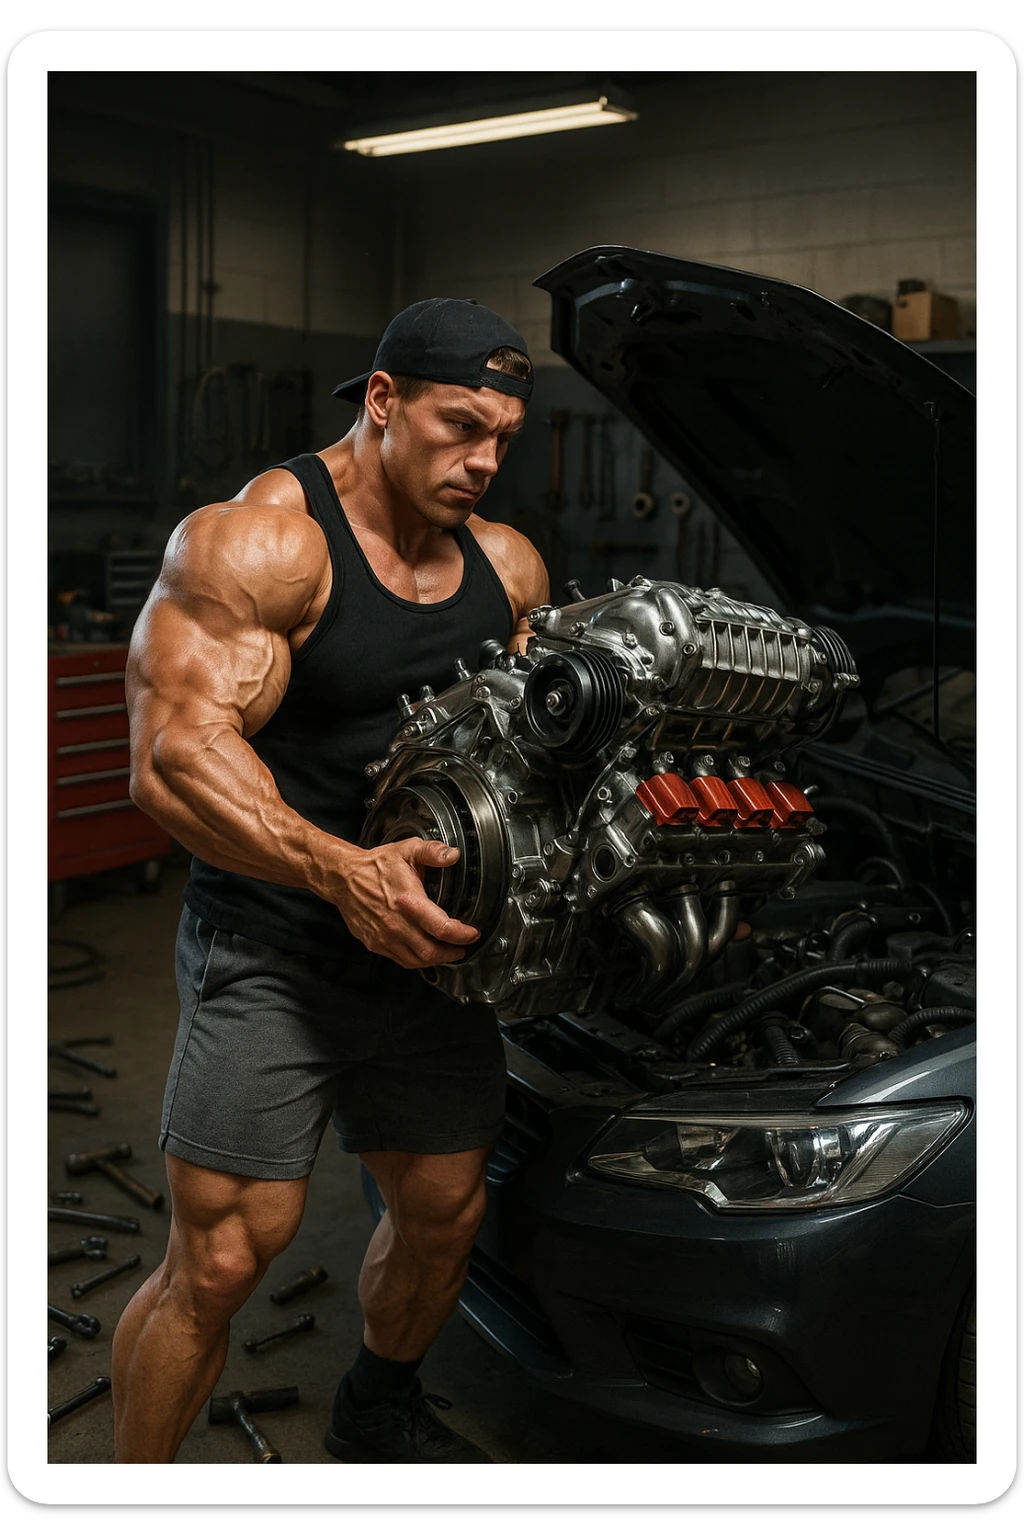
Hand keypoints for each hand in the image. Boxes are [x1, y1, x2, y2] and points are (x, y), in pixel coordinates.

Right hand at [330, 838, 479, 968]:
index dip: (462, 935)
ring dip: (435, 960)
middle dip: (451, 954)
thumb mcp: (407, 850)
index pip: (442, 928)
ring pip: (416, 960)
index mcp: (408, 901)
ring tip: (446, 952)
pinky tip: (424, 952)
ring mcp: (384, 937)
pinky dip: (416, 960)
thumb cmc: (375, 866)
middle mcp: (396, 923)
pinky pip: (400, 960)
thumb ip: (432, 852)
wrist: (344, 878)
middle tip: (462, 948)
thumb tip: (453, 855)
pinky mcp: (375, 944)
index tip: (471, 934)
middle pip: (431, 952)